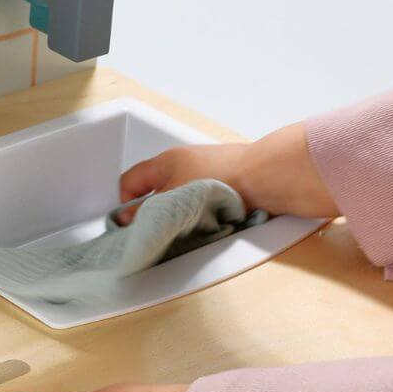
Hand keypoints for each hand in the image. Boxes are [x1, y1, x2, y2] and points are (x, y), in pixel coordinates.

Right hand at [118, 123, 339, 224]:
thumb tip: (126, 221)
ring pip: (181, 198)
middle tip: (161, 230)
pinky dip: (203, 214)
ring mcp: (207, 171)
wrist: (266, 178)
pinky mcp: (227, 183)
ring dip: (181, 214)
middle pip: (156, 191)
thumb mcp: (173, 199)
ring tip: (189, 229)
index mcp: (165, 161)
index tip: (132, 225)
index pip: (130, 181)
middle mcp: (184, 162)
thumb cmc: (221, 179)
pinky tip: (211, 225)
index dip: (126, 204)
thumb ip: (146, 212)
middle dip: (157, 212)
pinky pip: (204, 201)